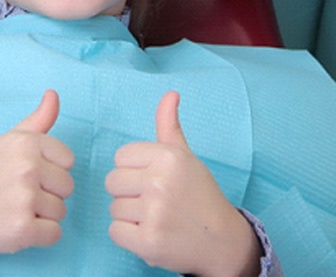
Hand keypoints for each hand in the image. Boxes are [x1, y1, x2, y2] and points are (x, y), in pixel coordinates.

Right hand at [0, 90, 73, 264]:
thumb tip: (53, 93)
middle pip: (67, 186)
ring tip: (16, 209)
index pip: (67, 160)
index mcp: (25, 143)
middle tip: (20, 193)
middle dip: (49, 193)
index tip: (30, 174)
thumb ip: (37, 120)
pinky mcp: (23, 230)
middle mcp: (27, 168)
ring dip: (43, 215)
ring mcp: (25, 200)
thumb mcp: (5, 140)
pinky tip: (18, 226)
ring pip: (61, 211)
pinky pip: (55, 234)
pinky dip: (40, 236)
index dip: (51, 169)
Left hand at [105, 91, 259, 276]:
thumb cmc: (199, 194)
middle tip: (154, 201)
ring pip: (113, 208)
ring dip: (129, 217)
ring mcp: (154, 213)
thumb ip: (169, 124)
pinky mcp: (149, 242)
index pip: (120, 157)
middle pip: (112, 182)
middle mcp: (160, 181)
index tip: (153, 180)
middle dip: (128, 193)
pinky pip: (114, 232)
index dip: (133, 170)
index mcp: (167, 156)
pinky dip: (128, 237)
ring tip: (156, 218)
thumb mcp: (185, 155)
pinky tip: (151, 234)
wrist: (223, 241)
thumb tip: (170, 93)